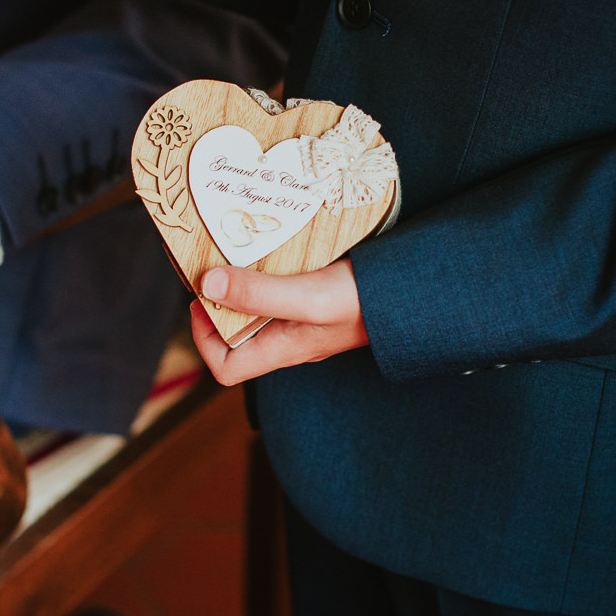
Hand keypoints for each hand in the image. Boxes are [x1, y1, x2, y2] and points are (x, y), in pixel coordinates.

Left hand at [190, 260, 368, 385]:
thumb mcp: (309, 299)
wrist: (412, 291)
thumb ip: (260, 294)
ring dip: (240, 282)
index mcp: (282, 350)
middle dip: (218, 302)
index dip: (204, 339)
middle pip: (235, 335)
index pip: (227, 369)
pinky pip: (278, 290)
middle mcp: (288, 338)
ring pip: (256, 309)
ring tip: (233, 250)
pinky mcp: (315, 297)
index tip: (203, 299)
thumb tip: (208, 285)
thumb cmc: (365, 303)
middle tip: (212, 262)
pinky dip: (265, 270)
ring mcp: (302, 319)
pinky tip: (268, 245)